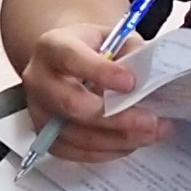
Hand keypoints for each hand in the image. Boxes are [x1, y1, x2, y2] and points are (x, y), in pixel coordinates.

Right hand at [22, 22, 164, 158]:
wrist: (65, 65)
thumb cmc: (90, 50)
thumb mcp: (113, 37)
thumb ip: (130, 52)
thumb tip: (148, 79)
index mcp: (52, 47)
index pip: (71, 59)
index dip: (101, 72)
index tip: (130, 83)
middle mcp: (39, 80)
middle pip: (71, 104)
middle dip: (115, 117)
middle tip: (150, 121)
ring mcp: (39, 113)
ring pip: (76, 135)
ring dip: (118, 139)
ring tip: (151, 134)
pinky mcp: (48, 137)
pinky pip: (76, 153)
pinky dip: (108, 151)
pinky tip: (131, 143)